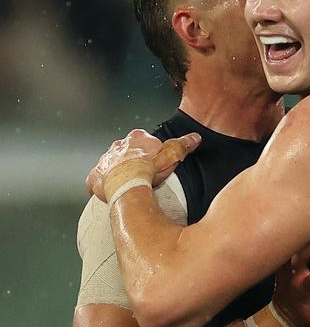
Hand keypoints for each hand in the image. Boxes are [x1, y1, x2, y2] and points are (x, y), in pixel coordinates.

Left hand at [85, 129, 200, 201]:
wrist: (127, 185)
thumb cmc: (148, 170)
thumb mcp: (173, 154)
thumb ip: (184, 144)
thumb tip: (195, 137)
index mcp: (137, 138)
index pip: (144, 140)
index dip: (151, 150)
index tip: (155, 160)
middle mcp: (119, 146)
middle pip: (127, 150)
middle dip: (133, 159)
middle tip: (143, 172)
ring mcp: (106, 160)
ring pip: (112, 163)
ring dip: (119, 170)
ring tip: (130, 182)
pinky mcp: (96, 176)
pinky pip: (98, 178)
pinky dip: (103, 183)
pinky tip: (110, 189)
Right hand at [272, 241, 309, 326]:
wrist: (286, 316)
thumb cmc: (293, 289)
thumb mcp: (291, 271)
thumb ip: (302, 257)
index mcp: (285, 259)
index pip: (292, 238)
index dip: (302, 227)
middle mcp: (287, 264)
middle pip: (294, 242)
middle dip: (309, 234)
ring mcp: (293, 276)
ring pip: (300, 256)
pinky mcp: (302, 289)